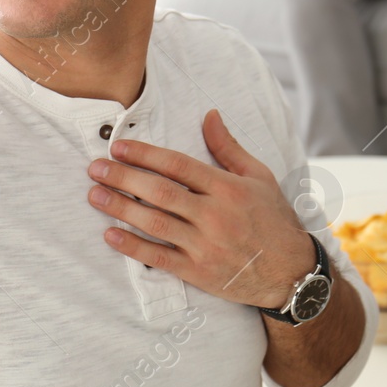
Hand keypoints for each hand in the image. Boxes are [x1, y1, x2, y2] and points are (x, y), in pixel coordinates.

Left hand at [87, 108, 316, 310]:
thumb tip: (209, 115)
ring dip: (120, 208)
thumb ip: (228, 147)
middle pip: (160, 192)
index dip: (145, 154)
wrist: (291, 272)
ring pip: (155, 223)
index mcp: (227, 188)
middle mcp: (215, 215)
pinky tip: (110, 235)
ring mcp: (205, 245)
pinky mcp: (199, 272)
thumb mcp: (259, 176)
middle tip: (95, 167)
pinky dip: (133, 247)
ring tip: (95, 195)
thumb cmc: (273, 220)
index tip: (119, 147)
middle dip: (123, 178)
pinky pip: (160, 258)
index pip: (178, 165)